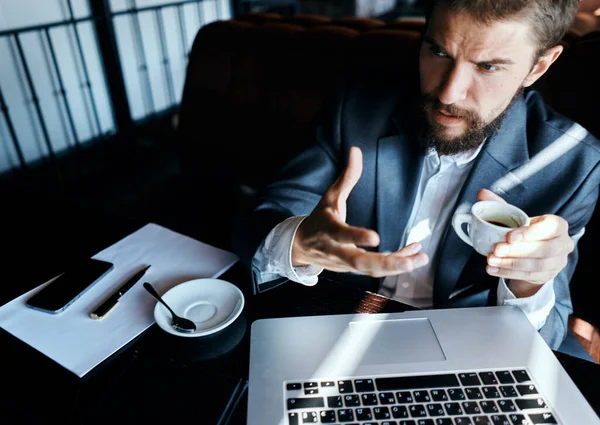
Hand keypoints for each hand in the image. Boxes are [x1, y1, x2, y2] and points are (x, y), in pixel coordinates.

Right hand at [292, 147, 428, 277]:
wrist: (301, 246)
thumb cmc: (319, 218)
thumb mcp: (330, 196)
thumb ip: (346, 177)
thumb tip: (356, 150)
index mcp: (329, 230)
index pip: (342, 235)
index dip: (357, 237)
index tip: (376, 238)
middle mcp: (337, 250)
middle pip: (360, 262)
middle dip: (387, 263)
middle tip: (409, 262)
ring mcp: (345, 264)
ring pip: (370, 269)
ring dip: (397, 266)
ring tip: (420, 258)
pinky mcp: (353, 269)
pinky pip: (375, 269)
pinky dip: (395, 263)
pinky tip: (413, 254)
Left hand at [477, 189, 573, 296]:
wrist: (532, 253)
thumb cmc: (523, 230)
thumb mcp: (515, 217)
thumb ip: (499, 204)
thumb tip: (482, 193)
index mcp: (557, 225)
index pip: (550, 228)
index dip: (530, 233)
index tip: (509, 236)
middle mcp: (563, 244)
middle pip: (544, 249)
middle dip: (517, 251)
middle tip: (496, 250)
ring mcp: (557, 262)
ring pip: (536, 265)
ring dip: (511, 263)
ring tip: (491, 260)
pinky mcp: (547, 276)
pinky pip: (529, 276)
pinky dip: (508, 273)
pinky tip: (493, 270)